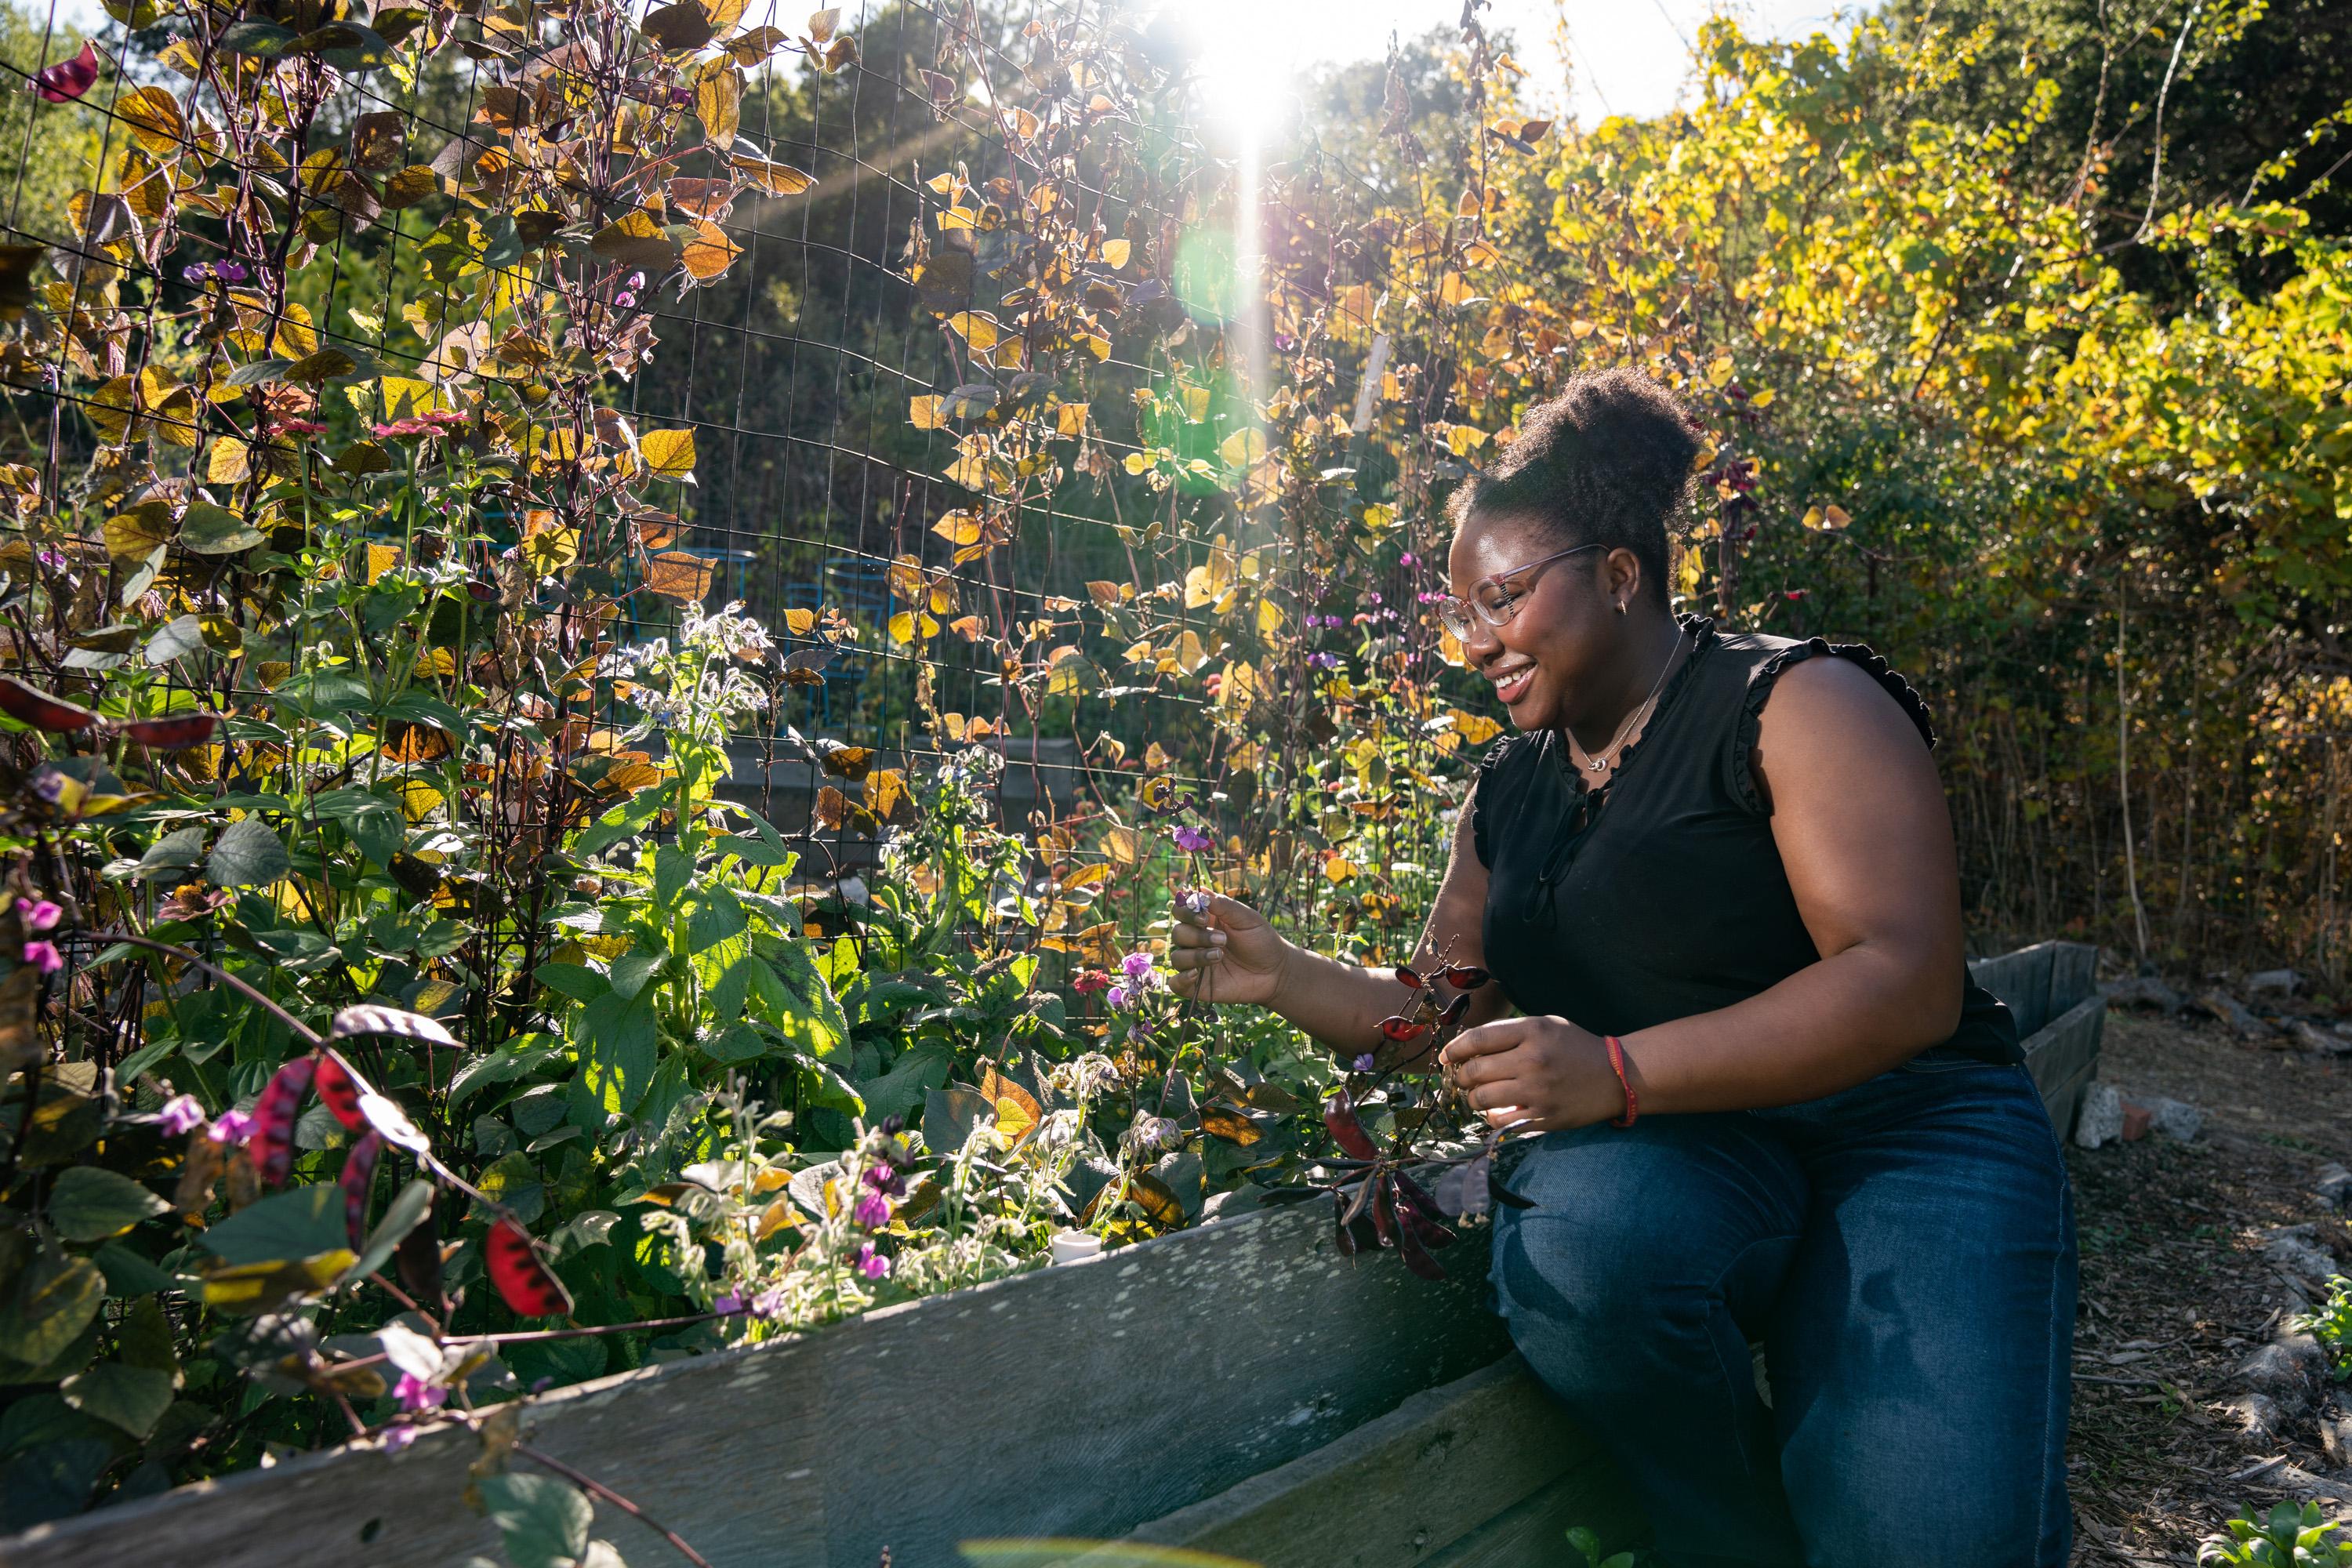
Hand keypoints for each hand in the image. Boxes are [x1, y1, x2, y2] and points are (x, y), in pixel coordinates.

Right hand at [1168, 892, 1290, 1007]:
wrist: (1275, 972)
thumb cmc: (1261, 941)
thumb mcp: (1247, 918)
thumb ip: (1223, 905)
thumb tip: (1199, 890)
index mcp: (1204, 920)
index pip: (1180, 910)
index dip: (1185, 911)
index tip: (1203, 916)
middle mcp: (1196, 940)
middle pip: (1177, 933)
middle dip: (1197, 935)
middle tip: (1223, 940)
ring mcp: (1195, 963)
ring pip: (1177, 958)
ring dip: (1196, 956)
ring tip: (1219, 956)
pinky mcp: (1197, 985)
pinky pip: (1176, 983)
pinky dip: (1182, 978)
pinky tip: (1197, 974)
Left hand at [1438, 1015, 1629, 1133]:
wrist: (1616, 1076)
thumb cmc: (1574, 1047)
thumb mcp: (1545, 1025)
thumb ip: (1509, 1032)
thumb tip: (1467, 1045)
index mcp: (1532, 1031)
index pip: (1477, 1039)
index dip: (1454, 1049)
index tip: (1446, 1056)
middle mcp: (1533, 1061)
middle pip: (1474, 1071)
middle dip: (1460, 1076)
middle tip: (1462, 1078)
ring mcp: (1538, 1092)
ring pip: (1482, 1099)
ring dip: (1472, 1098)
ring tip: (1477, 1095)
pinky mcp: (1544, 1117)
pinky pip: (1500, 1122)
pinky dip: (1491, 1117)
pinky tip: (1497, 1110)